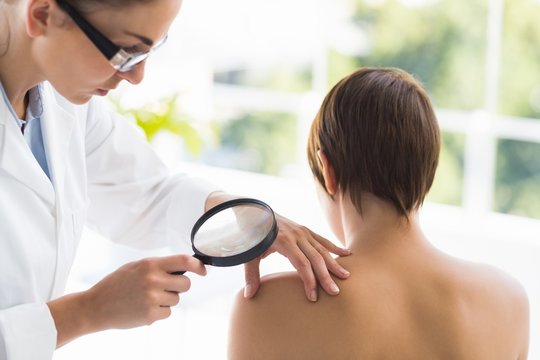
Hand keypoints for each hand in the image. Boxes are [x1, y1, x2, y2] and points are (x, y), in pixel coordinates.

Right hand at [86, 255, 206, 329]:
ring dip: (167, 299)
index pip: (183, 261)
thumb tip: (183, 267)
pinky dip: (159, 312)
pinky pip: (167, 312)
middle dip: (179, 286)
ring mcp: (152, 298)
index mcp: (150, 264)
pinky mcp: (150, 314)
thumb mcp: (136, 267)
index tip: (203, 270)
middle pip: (185, 283)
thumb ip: (158, 266)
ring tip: (147, 298)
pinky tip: (143, 308)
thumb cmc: (117, 284)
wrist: (96, 306)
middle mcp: (153, 280)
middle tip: (165, 287)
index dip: (198, 265)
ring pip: (176, 299)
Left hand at [243, 213, 350, 301]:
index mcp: (284, 242)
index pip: (301, 264)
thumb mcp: (249, 254)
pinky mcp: (306, 230)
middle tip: (335, 293)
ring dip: (334, 264)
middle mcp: (297, 236)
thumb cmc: (252, 235)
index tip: (313, 296)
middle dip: (326, 277)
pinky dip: (335, 247)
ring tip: (346, 277)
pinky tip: (348, 255)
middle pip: (316, 258)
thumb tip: (249, 296)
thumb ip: (251, 274)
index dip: (309, 281)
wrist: (255, 212)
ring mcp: (303, 231)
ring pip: (322, 249)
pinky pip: (323, 240)